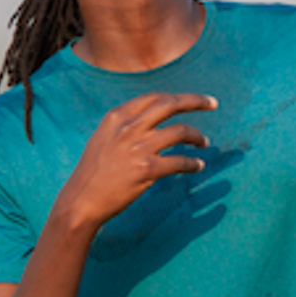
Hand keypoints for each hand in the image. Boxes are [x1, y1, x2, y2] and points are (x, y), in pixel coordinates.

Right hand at [56, 91, 216, 228]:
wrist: (81, 200)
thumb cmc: (93, 172)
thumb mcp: (103, 137)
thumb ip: (126, 124)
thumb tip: (152, 117)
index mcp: (117, 116)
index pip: (154, 97)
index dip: (178, 96)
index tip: (195, 99)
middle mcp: (128, 127)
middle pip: (170, 104)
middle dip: (196, 101)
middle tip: (213, 104)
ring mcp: (138, 148)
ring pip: (180, 131)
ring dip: (197, 136)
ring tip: (205, 143)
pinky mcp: (147, 170)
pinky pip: (180, 162)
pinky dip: (193, 164)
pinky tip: (198, 166)